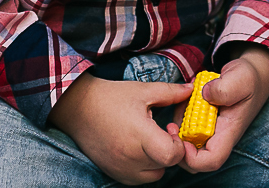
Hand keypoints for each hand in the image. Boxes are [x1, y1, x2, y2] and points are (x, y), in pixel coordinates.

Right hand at [49, 74, 192, 184]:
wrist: (78, 108)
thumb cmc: (111, 97)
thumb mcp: (143, 91)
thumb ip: (170, 92)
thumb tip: (191, 89)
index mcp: (140, 136)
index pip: (171, 155)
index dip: (178, 144)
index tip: (171, 129)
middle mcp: (130, 157)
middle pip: (165, 165)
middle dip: (170, 150)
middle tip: (162, 133)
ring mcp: (121, 168)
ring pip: (154, 175)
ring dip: (158, 161)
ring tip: (149, 141)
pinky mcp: (114, 173)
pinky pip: (139, 179)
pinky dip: (144, 168)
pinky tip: (138, 149)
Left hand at [169, 45, 268, 172]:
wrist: (251, 74)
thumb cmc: (249, 79)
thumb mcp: (240, 79)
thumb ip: (224, 89)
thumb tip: (204, 95)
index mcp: (228, 132)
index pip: (211, 161)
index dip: (193, 158)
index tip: (183, 139)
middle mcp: (217, 136)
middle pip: (194, 160)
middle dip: (178, 146)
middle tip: (172, 125)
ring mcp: (208, 129)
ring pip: (186, 144)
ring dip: (177, 127)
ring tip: (181, 102)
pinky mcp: (201, 121)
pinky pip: (184, 127)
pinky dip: (179, 115)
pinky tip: (183, 98)